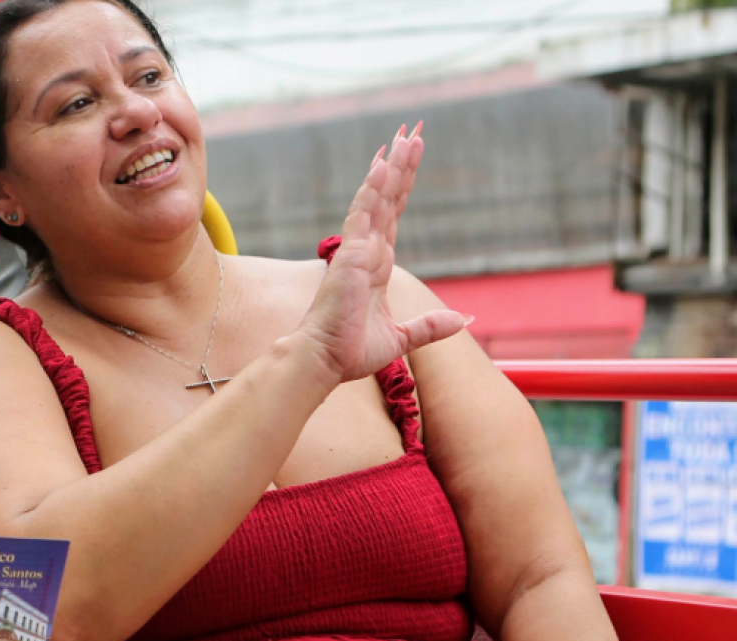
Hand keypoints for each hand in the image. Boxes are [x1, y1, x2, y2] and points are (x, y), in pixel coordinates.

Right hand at [295, 122, 466, 382]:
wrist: (326, 360)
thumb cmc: (351, 351)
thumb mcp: (401, 337)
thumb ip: (429, 325)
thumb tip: (463, 320)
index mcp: (376, 265)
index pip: (392, 215)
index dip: (402, 186)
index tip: (410, 157)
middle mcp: (366, 251)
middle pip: (387, 198)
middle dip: (401, 165)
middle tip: (412, 131)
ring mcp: (356, 250)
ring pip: (376, 199)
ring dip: (391, 167)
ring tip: (405, 136)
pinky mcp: (350, 256)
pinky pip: (363, 215)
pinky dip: (371, 189)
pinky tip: (382, 164)